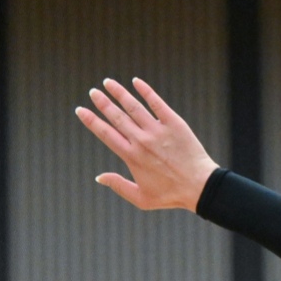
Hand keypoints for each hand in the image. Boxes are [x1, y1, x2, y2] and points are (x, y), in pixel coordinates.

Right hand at [77, 78, 218, 211]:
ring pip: (134, 107)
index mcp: (131, 157)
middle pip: (117, 117)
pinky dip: (146, 91)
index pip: (106, 134)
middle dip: (103, 103)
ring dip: (119, 93)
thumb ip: (118, 186)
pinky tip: (136, 81)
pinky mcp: (174, 123)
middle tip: (93, 92)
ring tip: (108, 82)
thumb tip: (98, 177)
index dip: (91, 121)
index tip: (80, 110)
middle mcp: (142, 141)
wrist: (199, 186)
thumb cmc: (170, 195)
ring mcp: (158, 130)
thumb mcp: (141, 199)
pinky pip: (157, 103)